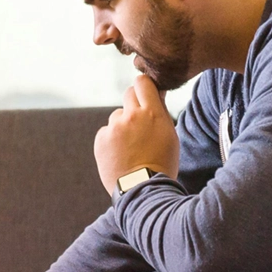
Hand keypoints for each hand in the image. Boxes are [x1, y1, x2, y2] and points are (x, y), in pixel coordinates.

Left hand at [94, 75, 180, 195]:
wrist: (142, 189)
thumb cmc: (161, 163)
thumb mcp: (170, 135)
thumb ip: (161, 112)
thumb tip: (157, 92)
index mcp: (152, 113)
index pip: (143, 82)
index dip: (144, 86)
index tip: (145, 92)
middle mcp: (131, 116)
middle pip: (129, 94)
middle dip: (134, 104)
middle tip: (139, 121)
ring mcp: (114, 127)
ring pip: (118, 116)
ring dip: (123, 125)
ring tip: (131, 147)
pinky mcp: (101, 139)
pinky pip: (107, 131)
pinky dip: (112, 139)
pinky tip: (121, 154)